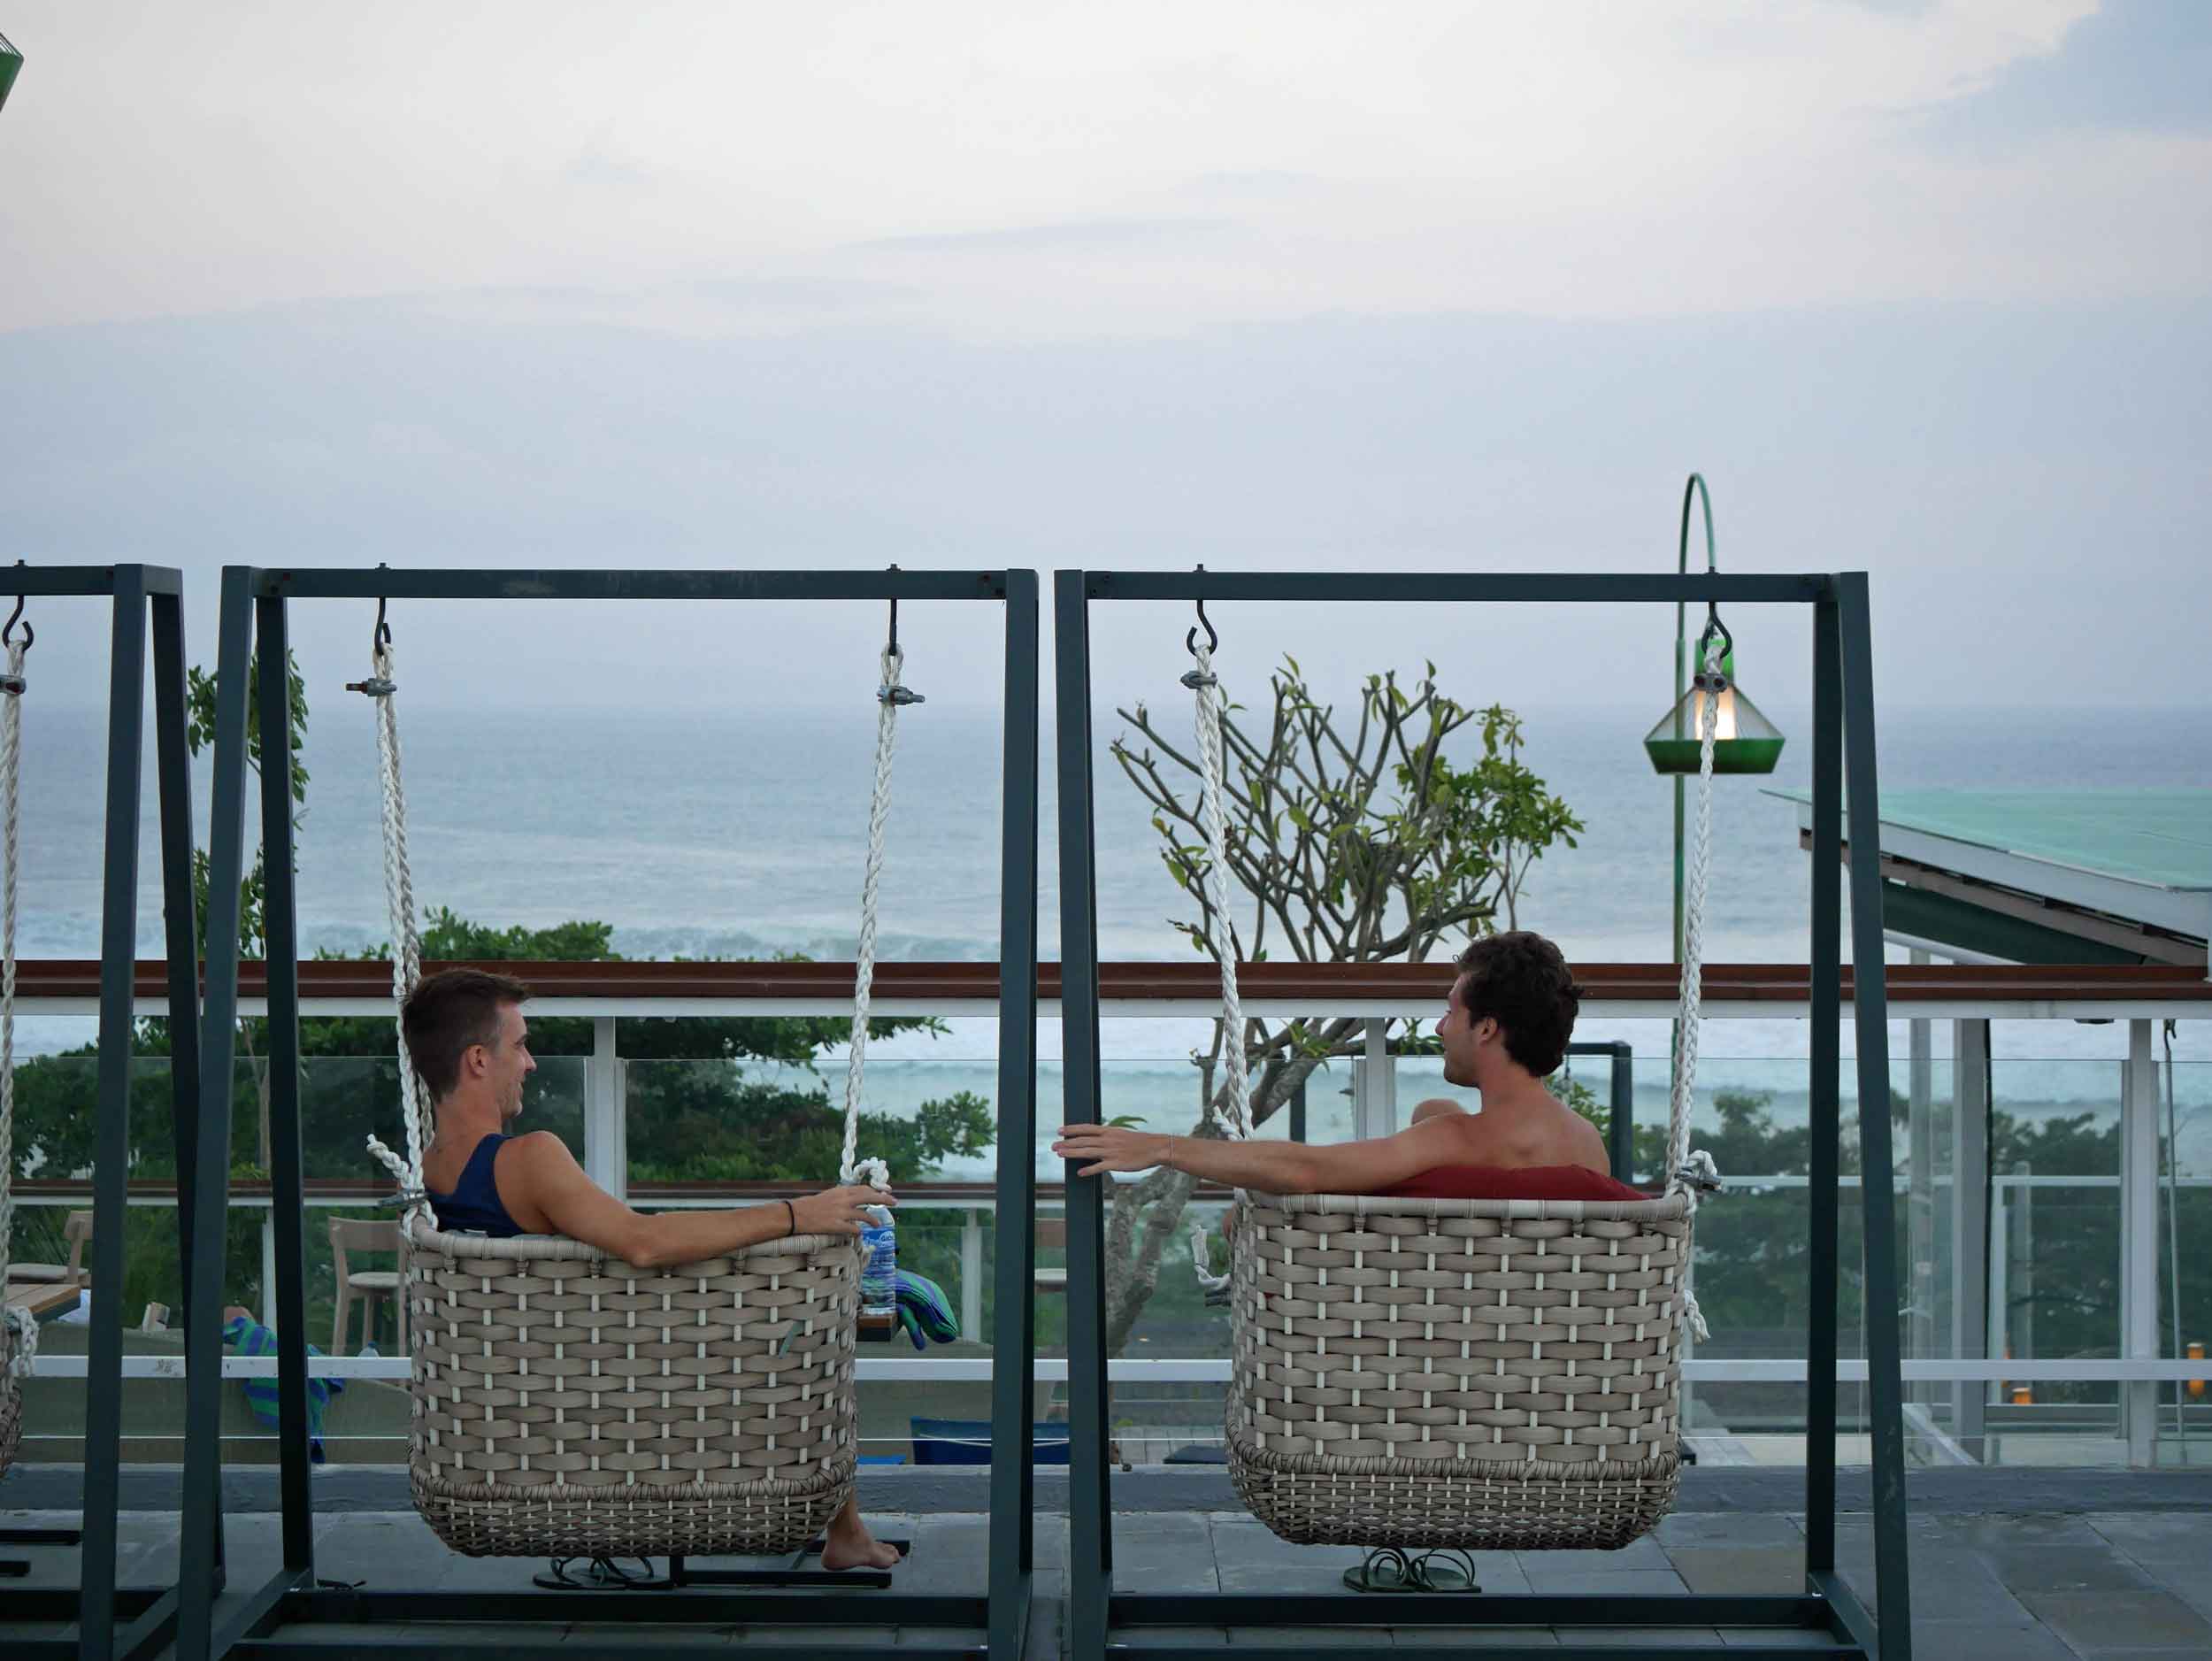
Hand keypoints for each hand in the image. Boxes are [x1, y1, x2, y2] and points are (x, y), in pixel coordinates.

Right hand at [788, 1185, 895, 1236]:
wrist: (795, 1214)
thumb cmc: (809, 1205)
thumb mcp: (827, 1196)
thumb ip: (841, 1197)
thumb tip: (853, 1199)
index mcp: (841, 1191)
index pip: (864, 1189)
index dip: (876, 1191)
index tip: (885, 1193)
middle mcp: (844, 1200)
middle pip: (869, 1197)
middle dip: (883, 1199)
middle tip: (894, 1202)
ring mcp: (841, 1213)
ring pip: (865, 1215)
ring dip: (873, 1220)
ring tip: (878, 1224)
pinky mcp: (837, 1226)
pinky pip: (854, 1229)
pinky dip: (858, 1231)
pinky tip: (859, 1234)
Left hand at [1052, 1123, 1168, 1178]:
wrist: (1154, 1148)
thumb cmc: (1139, 1142)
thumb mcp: (1121, 1134)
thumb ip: (1107, 1136)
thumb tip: (1094, 1139)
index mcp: (1109, 1131)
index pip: (1086, 1128)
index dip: (1072, 1129)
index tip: (1059, 1130)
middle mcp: (1107, 1140)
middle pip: (1083, 1141)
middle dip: (1066, 1143)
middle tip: (1053, 1145)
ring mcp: (1111, 1152)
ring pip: (1087, 1152)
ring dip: (1072, 1153)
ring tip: (1060, 1154)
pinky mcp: (1116, 1163)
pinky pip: (1100, 1167)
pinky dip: (1089, 1170)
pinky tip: (1080, 1173)